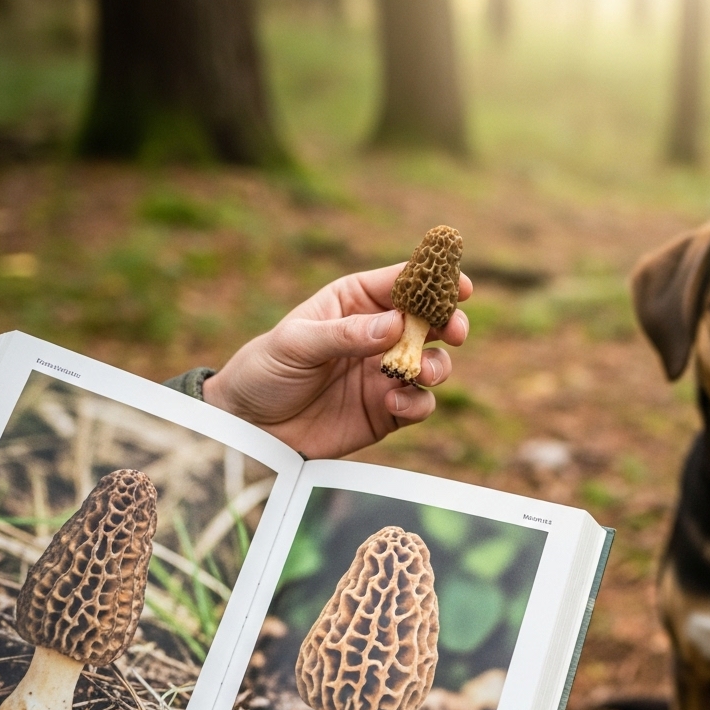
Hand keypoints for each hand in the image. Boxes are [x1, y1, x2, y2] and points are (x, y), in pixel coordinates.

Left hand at [201, 263, 471, 458]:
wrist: (250, 428)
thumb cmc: (266, 371)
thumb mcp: (297, 343)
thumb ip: (346, 333)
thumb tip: (396, 324)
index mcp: (354, 302)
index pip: (402, 283)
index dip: (434, 281)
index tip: (459, 286)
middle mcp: (377, 334)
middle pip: (430, 322)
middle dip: (449, 324)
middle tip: (454, 332)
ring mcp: (385, 373)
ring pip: (433, 363)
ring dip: (436, 366)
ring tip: (418, 372)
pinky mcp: (387, 410)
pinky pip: (420, 404)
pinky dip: (416, 402)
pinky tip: (392, 403)